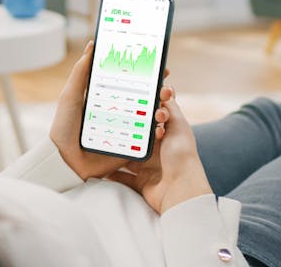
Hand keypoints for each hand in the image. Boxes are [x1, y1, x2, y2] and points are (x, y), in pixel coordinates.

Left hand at [50, 41, 170, 179]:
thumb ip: (80, 72)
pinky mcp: (128, 146)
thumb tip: (92, 45)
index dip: (144, 73)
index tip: (158, 64)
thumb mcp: (70, 96)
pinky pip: (146, 138)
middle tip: (166, 86)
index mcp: (106, 97)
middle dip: (158, 90)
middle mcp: (118, 111)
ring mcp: (124, 129)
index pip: (129, 81)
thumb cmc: (63, 127)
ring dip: (160, 109)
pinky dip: (156, 132)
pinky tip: (161, 126)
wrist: (64, 161)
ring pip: (149, 116)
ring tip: (164, 104)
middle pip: (143, 97)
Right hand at [108, 87, 211, 213]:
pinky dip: (110, 172)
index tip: (131, 100)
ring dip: (116, 150)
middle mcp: (157, 150)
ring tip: (100, 138)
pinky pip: (121, 176)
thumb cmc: (181, 156)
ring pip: (127, 155)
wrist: (180, 190)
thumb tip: (164, 90)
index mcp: (167, 135)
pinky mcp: (139, 182)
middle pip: (137, 136)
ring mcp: (148, 167)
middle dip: (126, 129)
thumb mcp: (179, 125)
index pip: (153, 118)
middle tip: (111, 118)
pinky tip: (99, 164)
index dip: (144, 109)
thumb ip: (170, 108)